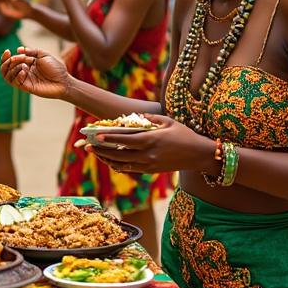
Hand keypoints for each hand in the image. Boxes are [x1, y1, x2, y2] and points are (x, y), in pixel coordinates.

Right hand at [0, 47, 72, 99]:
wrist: (64, 81)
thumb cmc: (56, 68)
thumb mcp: (44, 55)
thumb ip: (32, 51)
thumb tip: (19, 49)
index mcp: (26, 64)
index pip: (11, 61)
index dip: (6, 57)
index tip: (7, 51)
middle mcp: (23, 72)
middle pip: (6, 69)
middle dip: (6, 62)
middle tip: (11, 58)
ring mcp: (25, 80)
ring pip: (8, 76)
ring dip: (12, 69)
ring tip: (22, 65)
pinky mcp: (27, 88)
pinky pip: (16, 83)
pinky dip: (17, 75)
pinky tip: (24, 71)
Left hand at [89, 114, 214, 174]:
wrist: (199, 155)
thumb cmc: (184, 134)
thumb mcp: (168, 121)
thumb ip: (150, 118)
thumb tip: (134, 116)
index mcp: (151, 140)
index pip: (124, 140)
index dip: (109, 139)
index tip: (96, 135)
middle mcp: (148, 155)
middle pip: (119, 154)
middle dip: (102, 150)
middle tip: (88, 146)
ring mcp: (149, 165)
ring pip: (122, 164)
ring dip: (107, 159)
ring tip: (95, 153)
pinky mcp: (150, 170)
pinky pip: (130, 169)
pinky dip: (118, 165)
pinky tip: (110, 160)